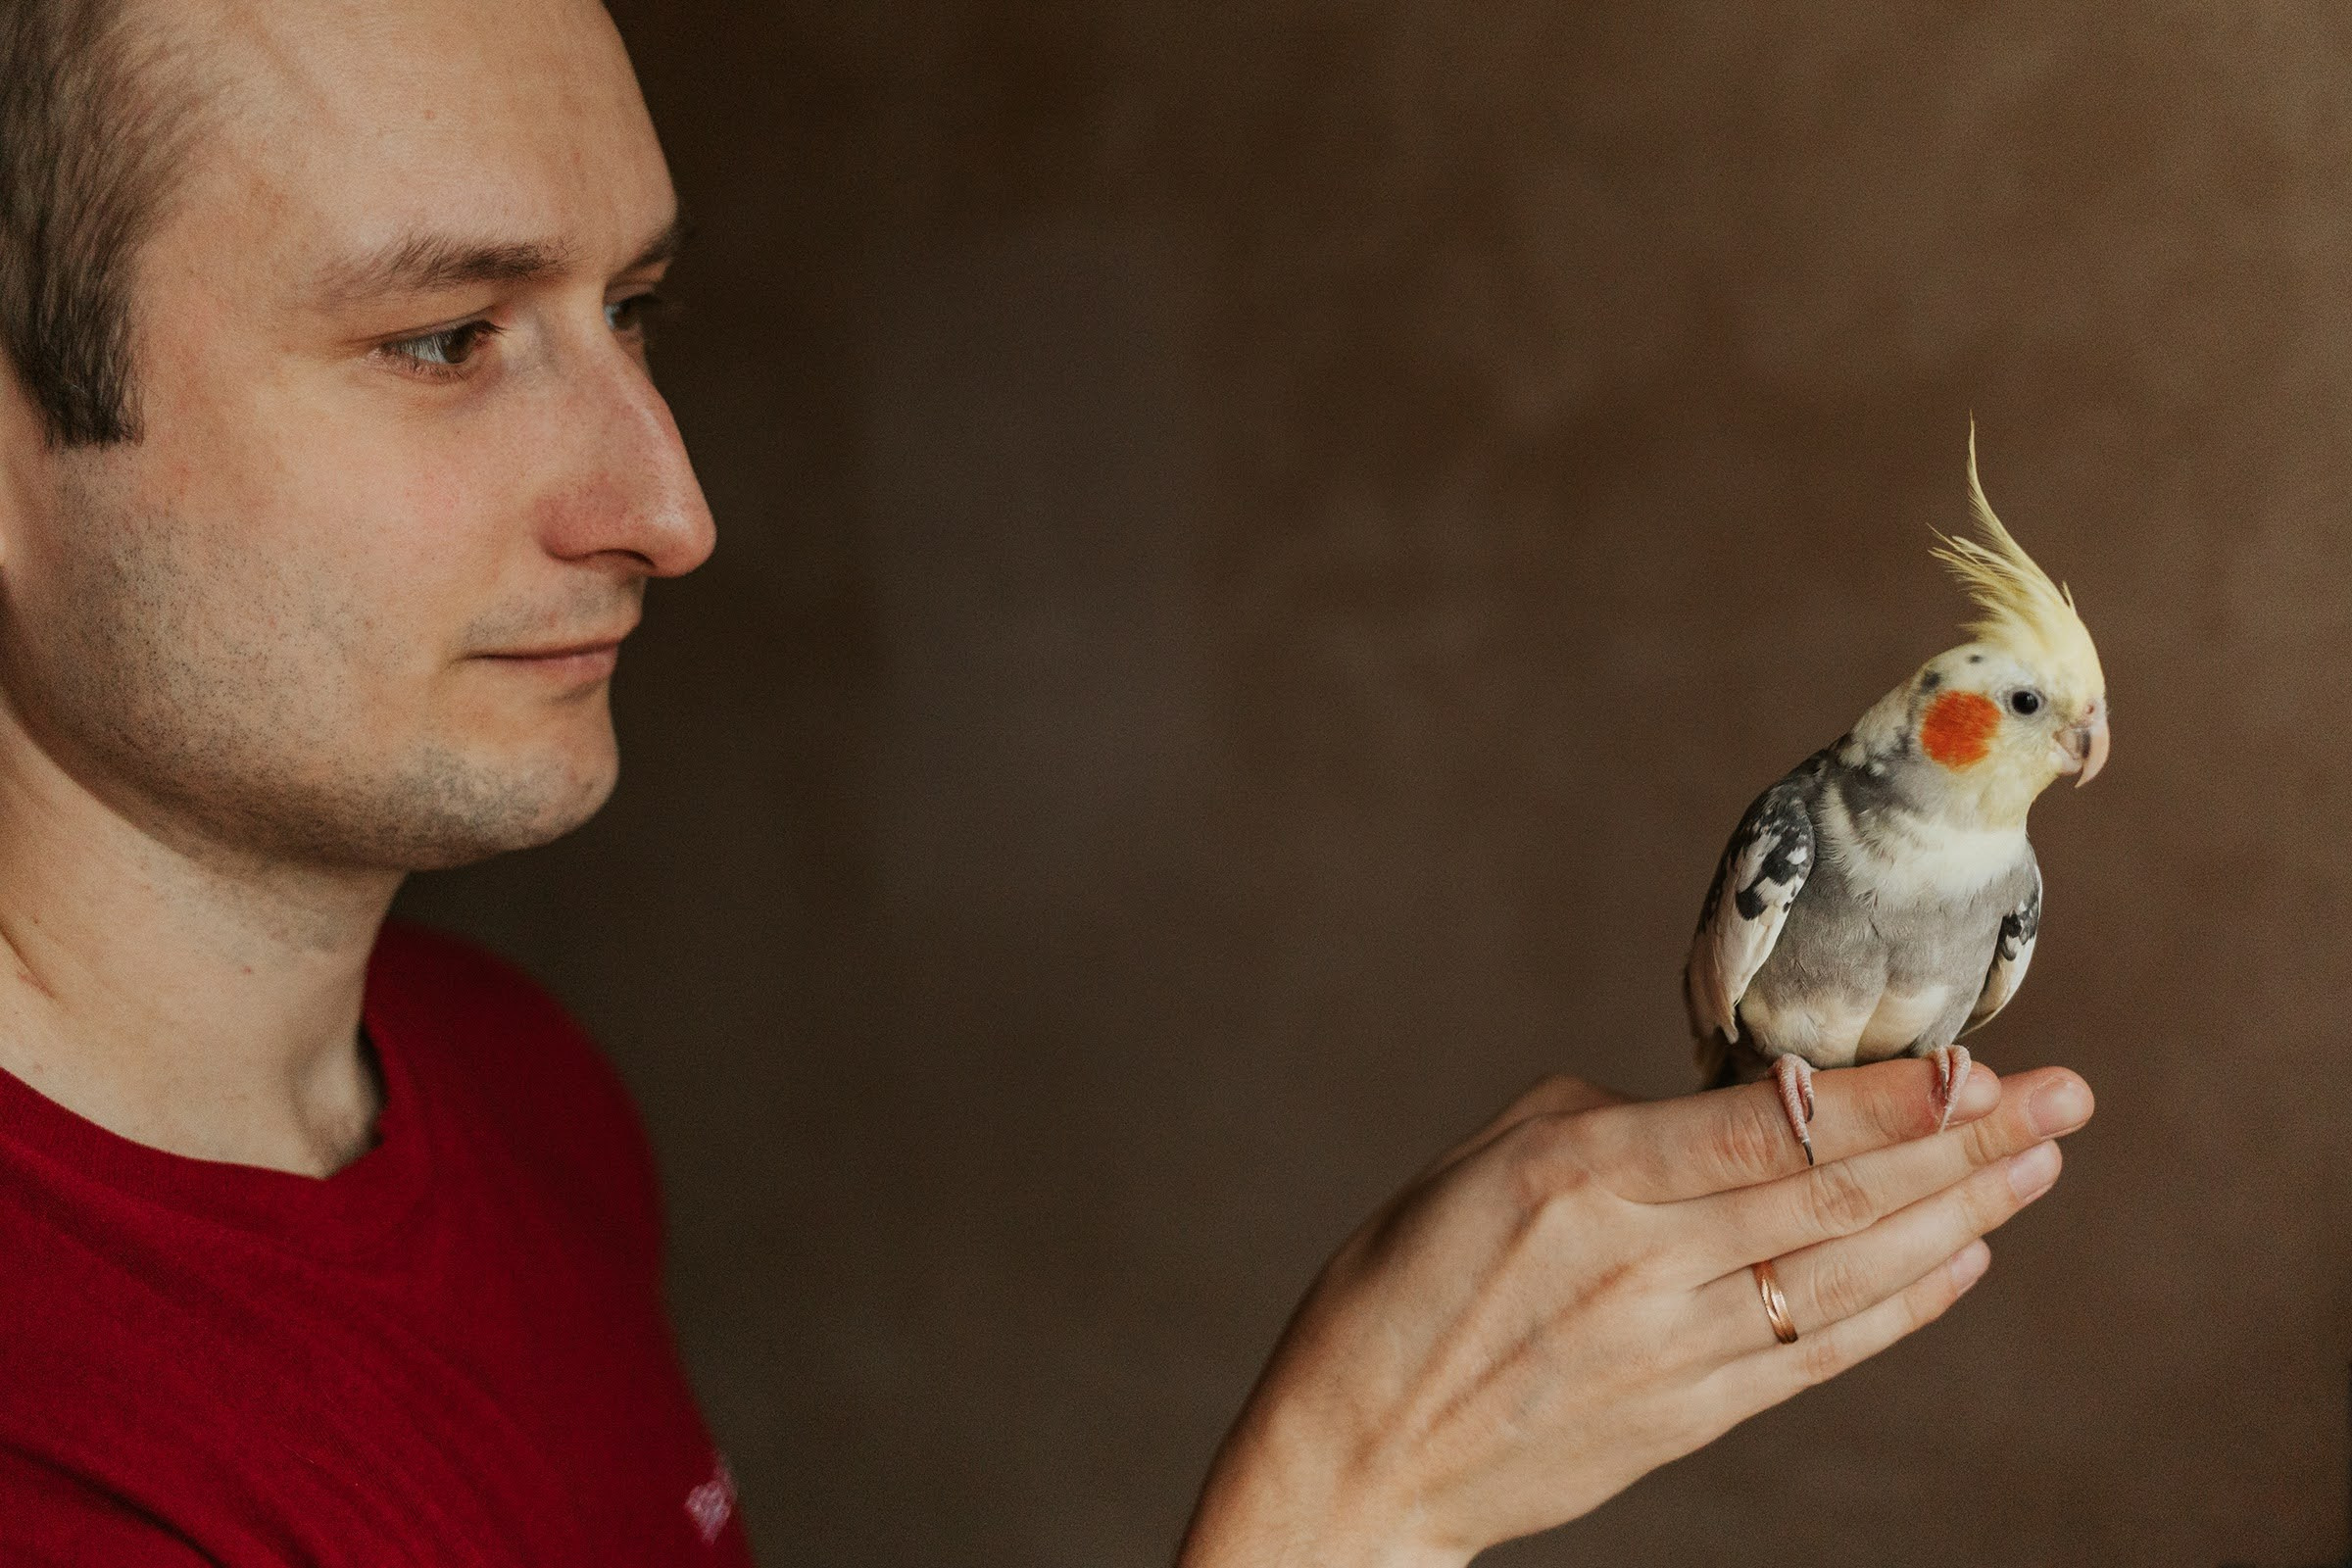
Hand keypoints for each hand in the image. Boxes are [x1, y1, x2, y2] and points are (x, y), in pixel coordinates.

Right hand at [1176, 1059, 2093, 1566]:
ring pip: (1849, 1274)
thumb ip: (1594, 1122)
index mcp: (1577, 1180)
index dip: (1884, 1101)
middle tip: (2065, 1098)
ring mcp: (1672, 1350)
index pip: (1765, 1129)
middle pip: (1835, 1197)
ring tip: (2039, 1168)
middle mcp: (1640, 1265)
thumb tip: (1701, 1108)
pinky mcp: (1688, 1416)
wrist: (1357, 1456)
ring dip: (1959, 1217)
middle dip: (1963, 1144)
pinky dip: (1903, 1307)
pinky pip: (1820, 1353)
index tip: (1981, 1064)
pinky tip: (1964, 1262)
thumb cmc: (1395, 1293)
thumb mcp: (1469, 1167)